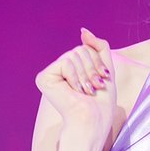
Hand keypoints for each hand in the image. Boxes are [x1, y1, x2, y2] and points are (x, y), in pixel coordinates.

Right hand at [34, 26, 117, 142]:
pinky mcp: (44, 77)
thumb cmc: (101, 102)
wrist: (92, 119)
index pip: (86, 49)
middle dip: (92, 68)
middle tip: (93, 88)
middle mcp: (59, 70)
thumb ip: (98, 47)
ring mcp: (51, 73)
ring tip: (86, 91)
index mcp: (73, 68)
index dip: (97, 62)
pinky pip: (66, 62)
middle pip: (80, 49)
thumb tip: (83, 31)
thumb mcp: (105, 69)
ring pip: (74, 54)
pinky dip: (75, 76)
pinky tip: (74, 91)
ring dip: (86, 74)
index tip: (102, 80)